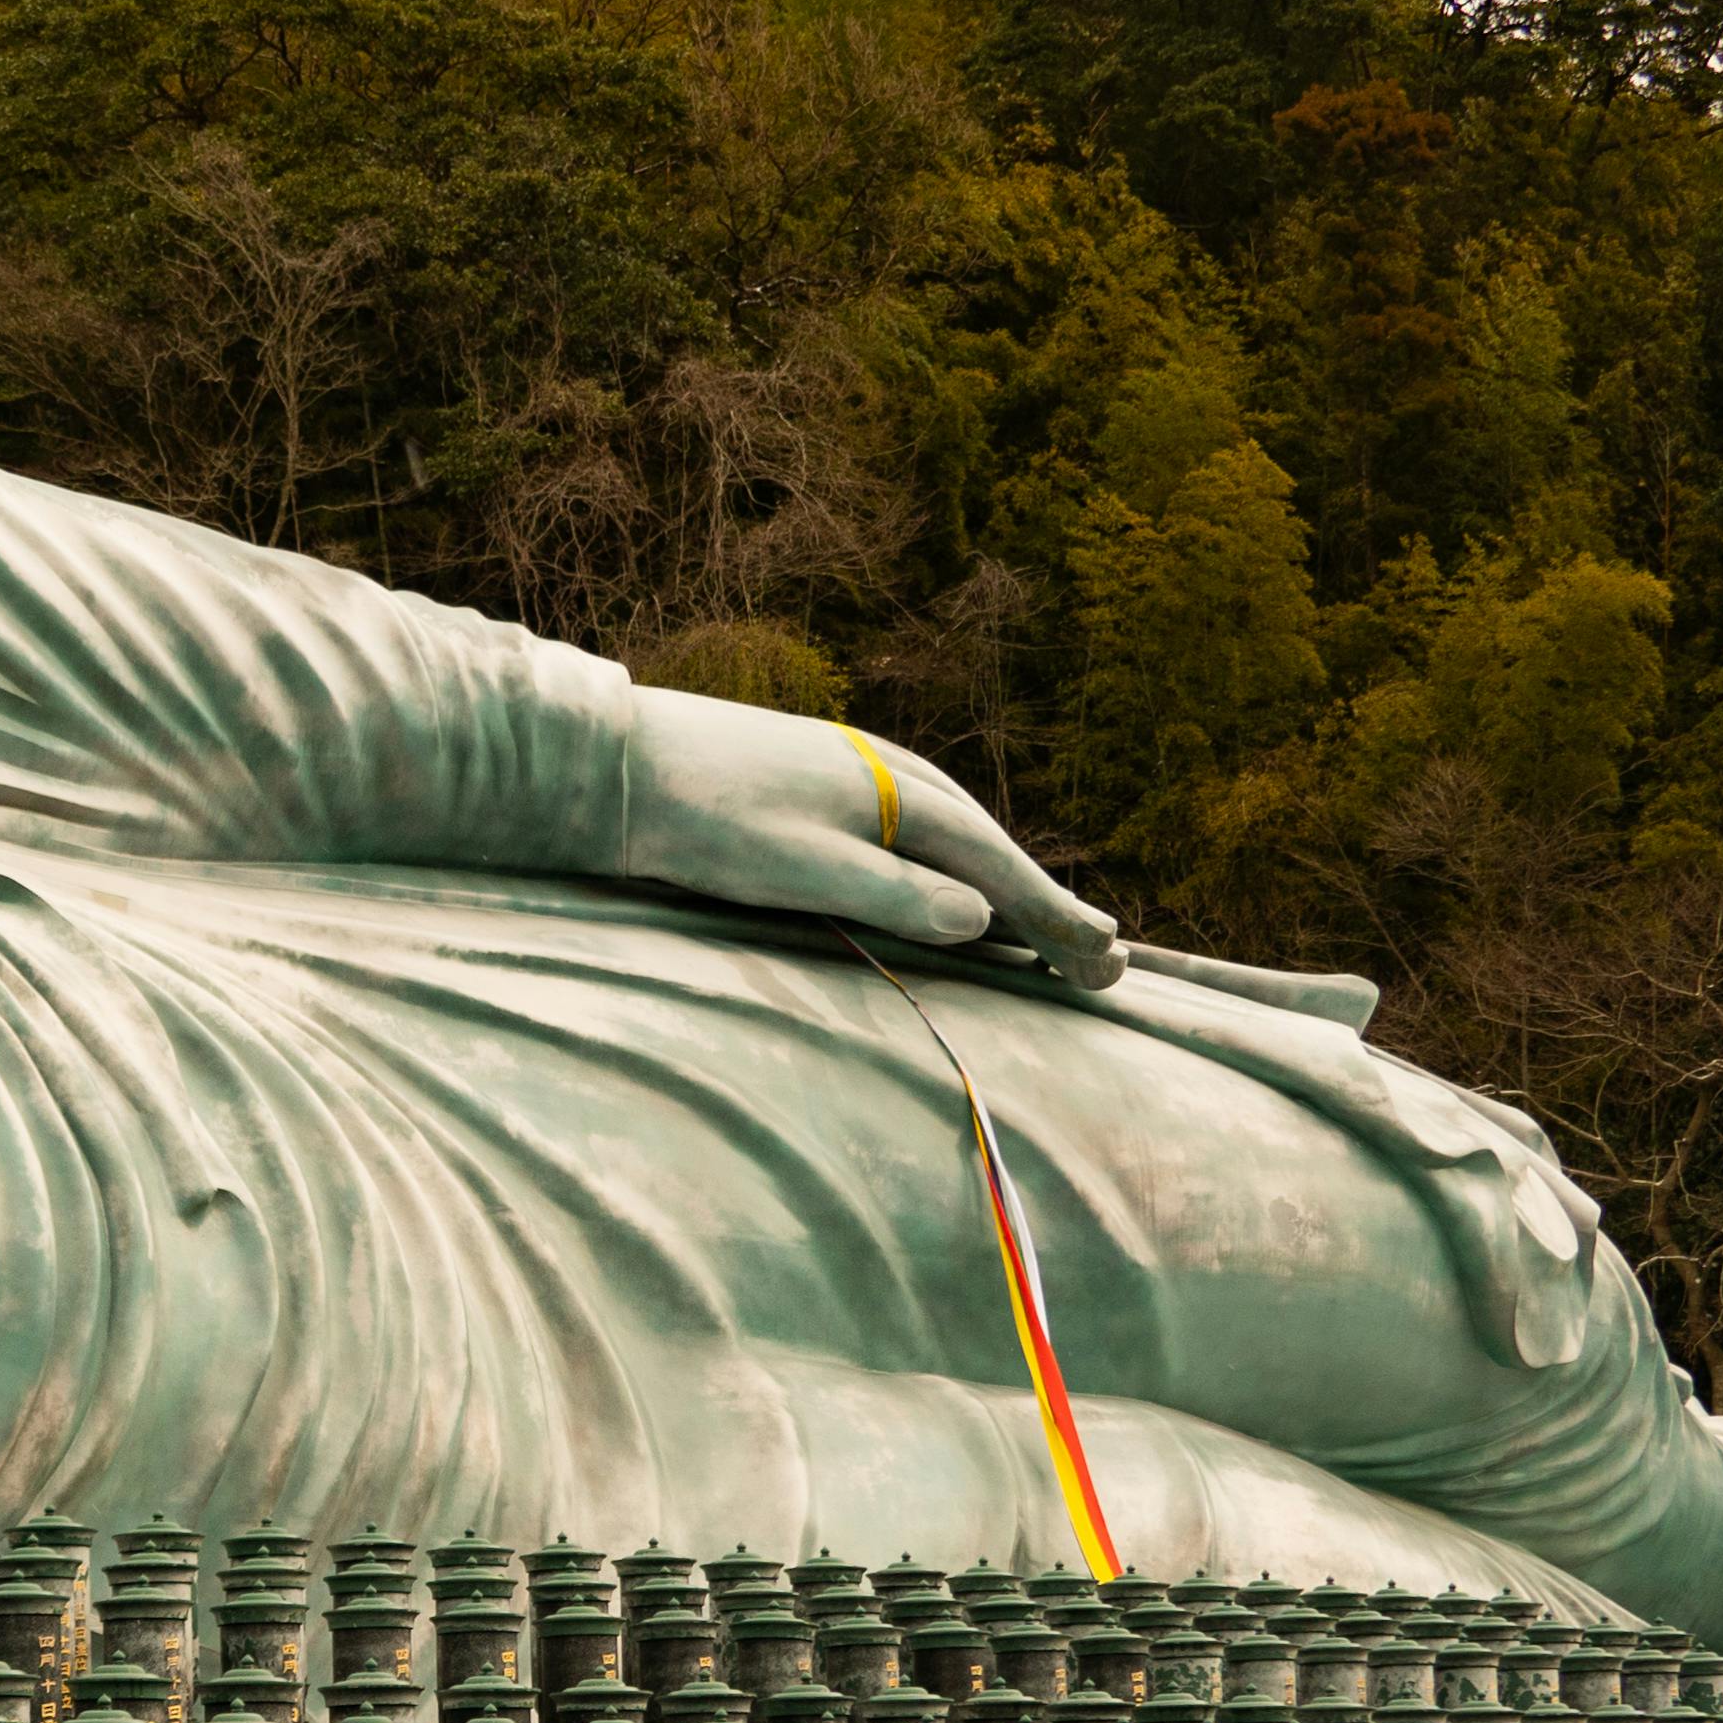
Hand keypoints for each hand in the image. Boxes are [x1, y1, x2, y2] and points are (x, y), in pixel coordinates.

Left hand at [614, 687, 1125, 986]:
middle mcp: (885, 771)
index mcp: (894, 792)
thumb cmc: (704, 820)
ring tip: (1045, 926)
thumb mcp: (803, 870)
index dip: (1052, 916)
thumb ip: (894, 894)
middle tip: (1103, 959)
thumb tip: (984, 917)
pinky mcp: (812, 779)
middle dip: (1043, 904)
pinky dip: (946, 859)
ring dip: (1000, 881)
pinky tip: (943, 878)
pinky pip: (908, 825)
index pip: (995, 865)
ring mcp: (848, 769)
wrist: (615, 763)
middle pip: (985, 846)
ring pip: (949, 832)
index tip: (1107, 959)